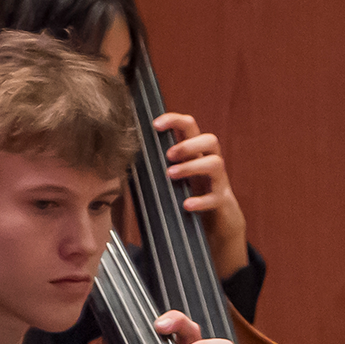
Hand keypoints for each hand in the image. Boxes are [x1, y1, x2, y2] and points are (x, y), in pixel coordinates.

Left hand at [156, 112, 250, 279]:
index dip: (174, 120)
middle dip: (187, 144)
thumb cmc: (189, 195)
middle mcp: (210, 163)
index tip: (155, 125)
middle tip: (168, 155)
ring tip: (171, 175)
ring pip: (216, 163)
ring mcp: (218, 182)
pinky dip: (200, 201)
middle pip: (210, 140)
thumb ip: (157, 166)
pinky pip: (215, 198)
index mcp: (196, 153)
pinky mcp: (221, 202)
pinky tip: (186, 205)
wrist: (218, 223)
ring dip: (191, 166)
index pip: (190, 127)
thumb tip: (123, 158)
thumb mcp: (174, 177)